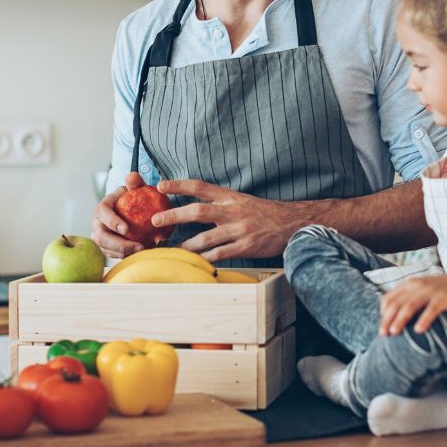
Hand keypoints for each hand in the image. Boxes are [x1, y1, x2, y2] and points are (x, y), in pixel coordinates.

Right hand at [90, 172, 146, 258]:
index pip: (102, 213)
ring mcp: (99, 238)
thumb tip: (132, 177)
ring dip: (123, 253)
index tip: (126, 229)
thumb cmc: (131, 199)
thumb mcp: (133, 189)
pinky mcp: (105, 249)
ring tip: (142, 252)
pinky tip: (141, 255)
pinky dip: (126, 256)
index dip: (112, 221)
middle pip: (101, 237)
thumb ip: (134, 182)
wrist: (127, 211)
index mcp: (102, 208)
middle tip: (139, 246)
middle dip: (119, 244)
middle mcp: (97, 224)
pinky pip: (113, 255)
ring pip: (106, 249)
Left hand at [153, 179, 302, 262]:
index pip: (200, 187)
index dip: (179, 185)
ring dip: (188, 244)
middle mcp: (232, 211)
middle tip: (155, 220)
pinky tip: (198, 261)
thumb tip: (193, 207)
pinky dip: (207, 258)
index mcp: (229, 197)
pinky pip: (221, 254)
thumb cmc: (263, 213)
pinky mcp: (246, 246)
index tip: (160, 185)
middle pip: (198, 211)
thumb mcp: (241, 201)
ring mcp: (239, 229)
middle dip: (174, 215)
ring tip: (175, 248)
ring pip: (206, 238)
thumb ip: (219, 202)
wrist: (291, 223)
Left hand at [380, 276, 446, 335]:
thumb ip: (408, 299)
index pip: (389, 298)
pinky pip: (431, 309)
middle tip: (383, 334)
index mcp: (410, 284)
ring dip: (400, 319)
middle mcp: (418, 285)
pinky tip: (418, 330)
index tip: (383, 326)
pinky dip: (423, 320)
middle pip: (397, 303)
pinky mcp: (444, 298)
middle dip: (388, 319)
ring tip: (394, 332)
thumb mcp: (423, 291)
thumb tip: (391, 317)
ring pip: (410, 306)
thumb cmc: (441, 294)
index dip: (383, 313)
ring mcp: (431, 291)